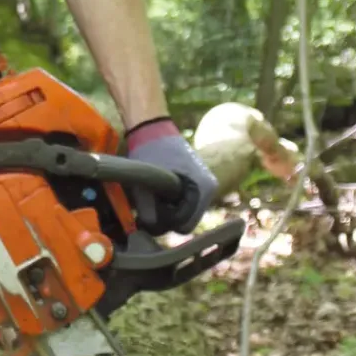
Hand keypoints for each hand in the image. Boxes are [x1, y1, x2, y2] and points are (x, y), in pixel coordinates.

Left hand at [122, 117, 217, 234]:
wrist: (152, 127)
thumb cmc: (149, 151)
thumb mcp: (145, 182)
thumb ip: (148, 210)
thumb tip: (150, 228)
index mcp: (204, 189)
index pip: (186, 226)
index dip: (165, 223)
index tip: (149, 213)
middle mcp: (210, 189)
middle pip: (186, 220)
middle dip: (167, 217)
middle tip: (147, 204)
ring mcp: (205, 185)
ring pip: (184, 212)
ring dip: (168, 210)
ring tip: (152, 195)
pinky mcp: (197, 182)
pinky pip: (184, 203)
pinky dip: (170, 202)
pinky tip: (157, 191)